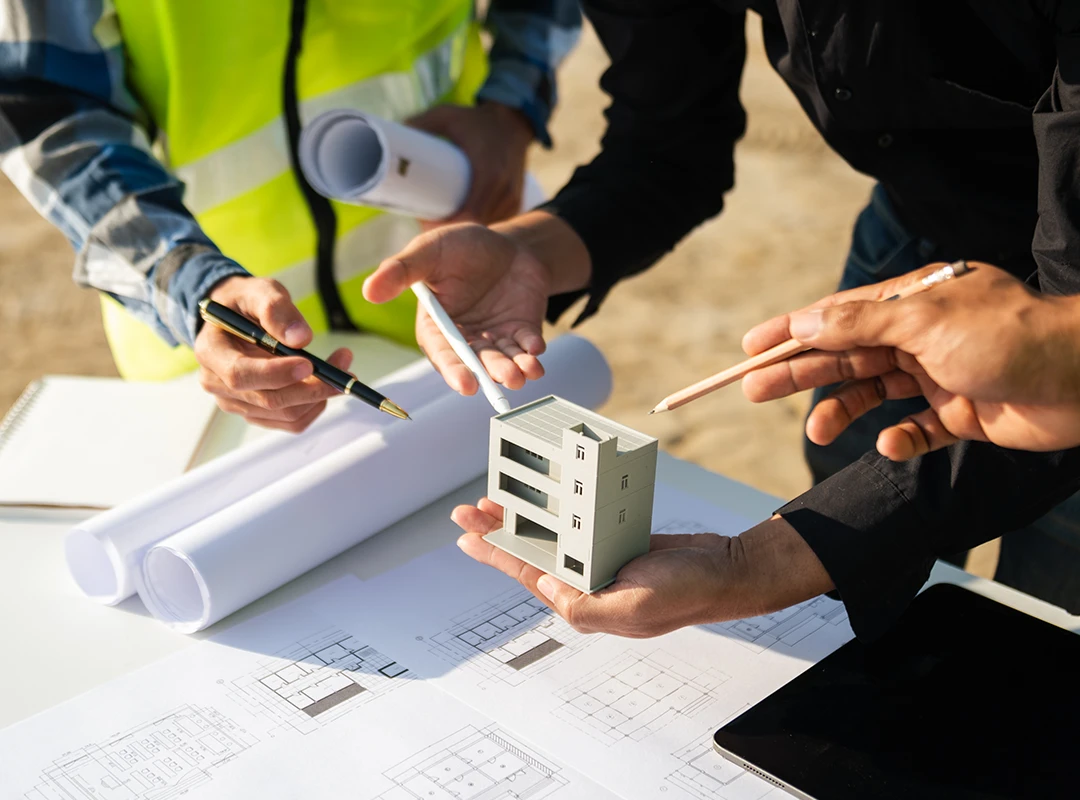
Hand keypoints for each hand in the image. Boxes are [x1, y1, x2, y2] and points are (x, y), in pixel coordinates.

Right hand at [195, 276, 351, 431]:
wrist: (235, 317)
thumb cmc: (244, 303)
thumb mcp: (258, 292)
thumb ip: (276, 310)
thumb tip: (300, 339)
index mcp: (211, 352)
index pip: (241, 375)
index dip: (276, 374)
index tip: (309, 363)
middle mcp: (218, 384)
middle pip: (269, 400)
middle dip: (312, 386)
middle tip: (343, 365)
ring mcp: (237, 402)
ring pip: (286, 414)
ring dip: (320, 395)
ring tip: (339, 367)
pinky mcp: (257, 413)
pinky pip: (292, 421)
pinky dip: (315, 405)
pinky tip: (323, 383)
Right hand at [363, 215, 570, 393]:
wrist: (504, 242)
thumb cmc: (460, 247)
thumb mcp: (428, 251)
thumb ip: (401, 271)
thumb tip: (369, 290)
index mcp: (437, 326)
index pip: (442, 353)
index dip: (453, 370)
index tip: (466, 384)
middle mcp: (465, 338)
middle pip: (476, 363)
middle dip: (490, 373)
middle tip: (504, 380)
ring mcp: (495, 338)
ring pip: (503, 361)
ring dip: (514, 369)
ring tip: (524, 372)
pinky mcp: (521, 332)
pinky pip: (526, 346)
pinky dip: (532, 351)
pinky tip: (536, 349)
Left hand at [407, 102, 533, 225]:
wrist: (513, 120)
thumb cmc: (476, 119)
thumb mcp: (446, 116)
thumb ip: (419, 123)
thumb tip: (388, 135)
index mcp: (488, 174)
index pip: (468, 215)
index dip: (446, 226)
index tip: (425, 224)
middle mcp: (503, 190)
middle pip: (474, 226)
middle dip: (450, 231)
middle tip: (426, 225)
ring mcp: (511, 199)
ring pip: (485, 226)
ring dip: (464, 230)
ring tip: (440, 226)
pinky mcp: (514, 202)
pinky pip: (494, 221)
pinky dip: (478, 226)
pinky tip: (463, 230)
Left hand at [452, 499, 832, 636]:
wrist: (727, 571)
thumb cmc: (686, 594)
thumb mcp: (632, 608)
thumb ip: (584, 605)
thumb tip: (544, 588)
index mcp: (584, 601)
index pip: (529, 573)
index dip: (496, 552)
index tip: (468, 535)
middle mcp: (588, 582)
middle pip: (533, 551)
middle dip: (500, 530)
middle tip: (470, 510)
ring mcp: (603, 560)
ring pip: (553, 534)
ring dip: (526, 516)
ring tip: (498, 498)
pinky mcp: (618, 541)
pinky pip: (580, 522)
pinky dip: (562, 508)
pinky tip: (547, 496)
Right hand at [741, 262, 1079, 458]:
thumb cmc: (1008, 337)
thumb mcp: (922, 322)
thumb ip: (859, 324)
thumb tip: (806, 321)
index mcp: (910, 303)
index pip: (836, 314)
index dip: (790, 330)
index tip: (751, 347)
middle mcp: (920, 336)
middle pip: (844, 354)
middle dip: (800, 372)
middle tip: (754, 390)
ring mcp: (938, 375)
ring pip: (872, 394)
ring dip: (842, 411)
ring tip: (817, 432)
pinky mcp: (960, 415)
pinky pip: (915, 430)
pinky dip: (899, 440)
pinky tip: (892, 444)